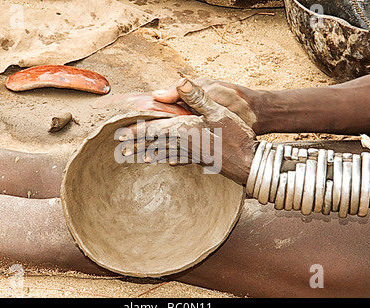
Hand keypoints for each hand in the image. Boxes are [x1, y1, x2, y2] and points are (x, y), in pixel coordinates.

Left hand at [120, 78, 256, 184]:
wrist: (250, 161)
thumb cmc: (235, 135)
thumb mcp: (217, 110)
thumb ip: (196, 97)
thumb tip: (179, 83)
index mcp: (183, 129)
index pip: (153, 129)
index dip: (136, 131)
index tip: (119, 135)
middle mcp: (183, 143)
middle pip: (154, 144)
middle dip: (137, 146)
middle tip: (120, 150)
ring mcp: (191, 154)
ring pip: (164, 154)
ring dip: (148, 155)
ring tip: (135, 158)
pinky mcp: (200, 160)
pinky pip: (180, 160)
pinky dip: (169, 160)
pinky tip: (166, 162)